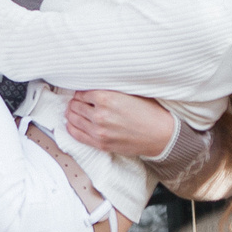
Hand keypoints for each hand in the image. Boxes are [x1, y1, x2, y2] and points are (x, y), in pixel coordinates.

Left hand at [63, 90, 179, 159]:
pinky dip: (71, 127)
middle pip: (75, 105)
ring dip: (71, 113)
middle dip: (76, 102)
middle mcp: (100, 114)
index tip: (84, 92)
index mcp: (106, 97)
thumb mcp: (130, 92)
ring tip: (74, 110)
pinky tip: (72, 123)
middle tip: (78, 101)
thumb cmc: (149, 112)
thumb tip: (93, 87)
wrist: (161, 135)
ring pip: (73, 118)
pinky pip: (76, 134)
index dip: (82, 92)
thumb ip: (109, 90)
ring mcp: (99, 131)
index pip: (82, 92)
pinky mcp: (101, 144)